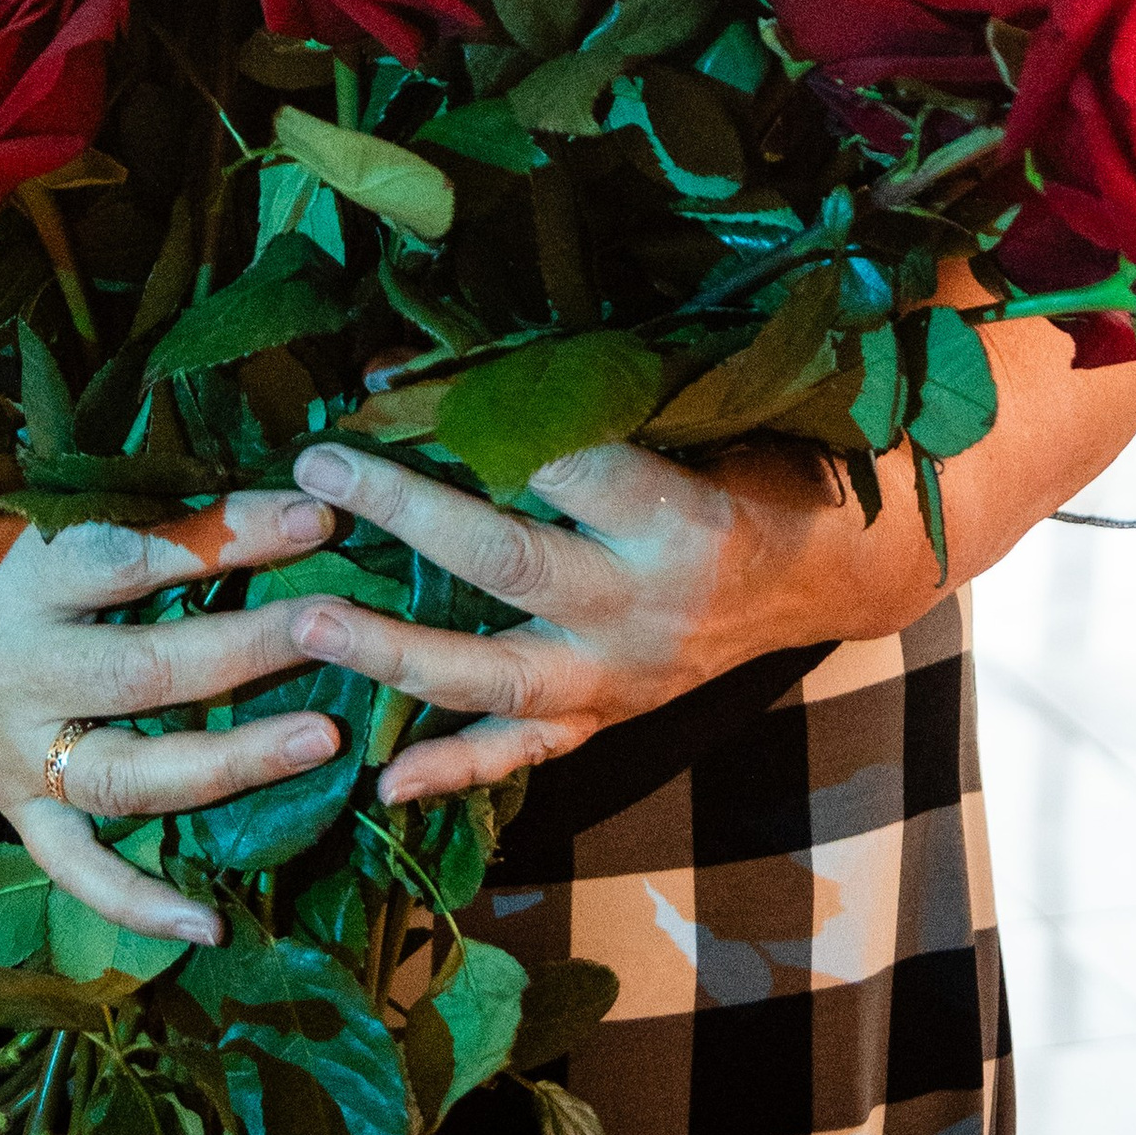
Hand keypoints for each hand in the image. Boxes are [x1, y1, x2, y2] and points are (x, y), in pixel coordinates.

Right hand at [0, 470, 348, 946]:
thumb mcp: (28, 489)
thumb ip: (128, 505)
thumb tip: (259, 495)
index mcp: (14, 573)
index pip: (137, 558)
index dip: (230, 537)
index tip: (318, 518)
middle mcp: (11, 670)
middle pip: (144, 671)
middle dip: (249, 650)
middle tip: (339, 629)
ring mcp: (5, 748)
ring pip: (124, 775)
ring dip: (228, 764)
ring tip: (320, 741)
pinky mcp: (1, 797)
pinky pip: (71, 864)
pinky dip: (136, 902)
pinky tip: (211, 925)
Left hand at [279, 435, 899, 804]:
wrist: (826, 577)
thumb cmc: (750, 469)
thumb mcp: (694, 415)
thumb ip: (591, 397)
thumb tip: (449, 352)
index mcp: (676, 513)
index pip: (559, 458)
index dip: (466, 412)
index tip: (382, 379)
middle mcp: (644, 603)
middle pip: (510, 559)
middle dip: (407, 514)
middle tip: (319, 471)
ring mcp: (622, 675)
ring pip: (497, 674)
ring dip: (395, 651)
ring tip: (309, 621)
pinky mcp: (608, 720)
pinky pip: (522, 752)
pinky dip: (453, 769)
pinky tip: (382, 782)